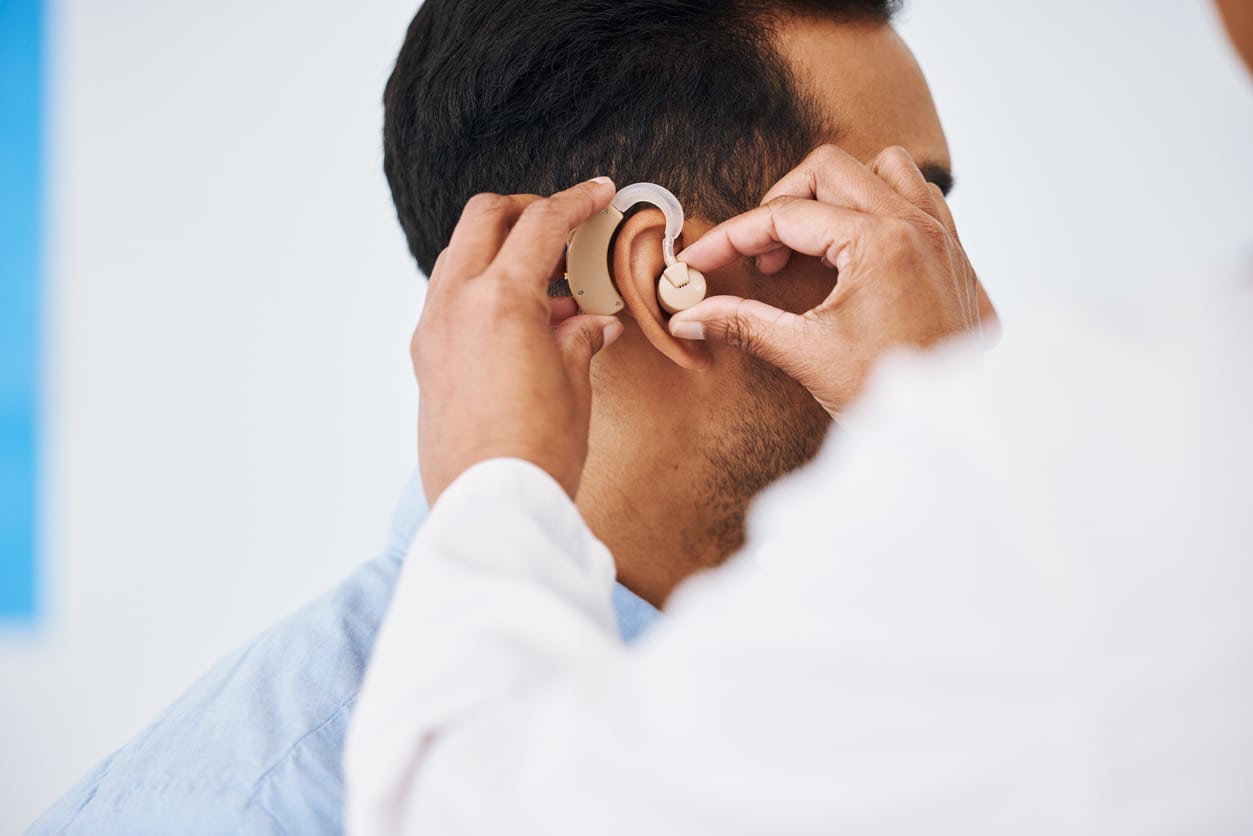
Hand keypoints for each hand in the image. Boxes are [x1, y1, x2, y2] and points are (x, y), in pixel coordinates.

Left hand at [412, 178, 623, 504]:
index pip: (540, 223)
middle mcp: (455, 303)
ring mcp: (433, 329)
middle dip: (527, 209)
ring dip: (501, 248)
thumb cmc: (537, 451)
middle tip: (566, 225)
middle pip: (485, 218)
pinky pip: (449, 296)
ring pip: (459, 254)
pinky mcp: (425, 357)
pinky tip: (521, 317)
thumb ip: (579, 335)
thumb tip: (592, 322)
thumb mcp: (573, 382)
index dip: (576, 201)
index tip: (598, 192)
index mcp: (499, 298)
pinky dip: (482, 286)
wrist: (492, 507)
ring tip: (549, 278)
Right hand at [669, 145, 996, 418]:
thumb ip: (743, 323)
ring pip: (883, 168)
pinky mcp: (953, 253)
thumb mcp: (805, 354)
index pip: (786, 216)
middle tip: (759, 254)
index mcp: (880, 243)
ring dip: (838, 193)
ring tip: (811, 241)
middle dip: (781, 203)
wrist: (948, 431)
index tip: (701, 261)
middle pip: (829, 171)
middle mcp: (916, 226)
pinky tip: (855, 248)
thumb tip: (689, 316)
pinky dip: (880, 206)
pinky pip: (918, 196)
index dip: (732, 237)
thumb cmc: (887, 394)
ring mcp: (941, 236)